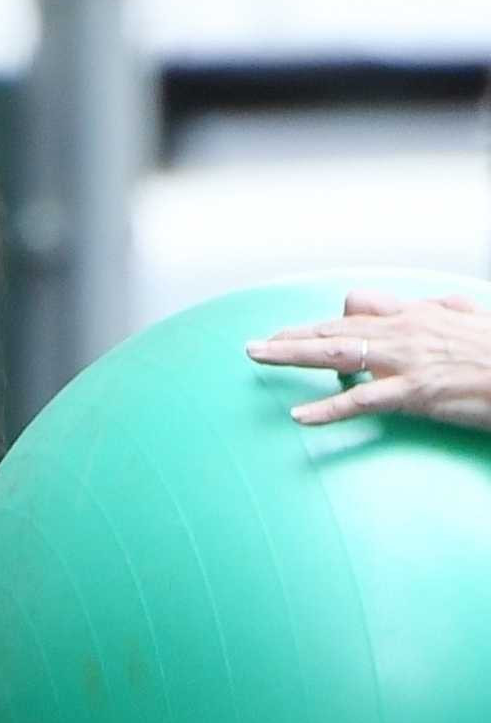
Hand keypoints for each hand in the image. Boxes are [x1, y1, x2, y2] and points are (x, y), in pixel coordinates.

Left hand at [246, 289, 490, 430]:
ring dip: (292, 354)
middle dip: (291, 335)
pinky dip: (327, 408)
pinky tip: (299, 416)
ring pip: (337, 352)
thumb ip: (437, 312)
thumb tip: (421, 306)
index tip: (291, 332)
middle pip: (336, 327)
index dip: (321, 323)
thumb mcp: (467, 319)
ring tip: (258, 356)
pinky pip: (361, 400)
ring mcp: (406, 361)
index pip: (357, 311)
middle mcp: (405, 332)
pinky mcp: (414, 392)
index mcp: (416, 316)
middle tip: (254, 344)